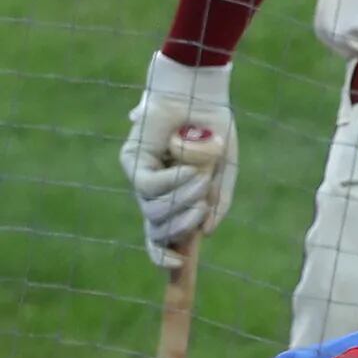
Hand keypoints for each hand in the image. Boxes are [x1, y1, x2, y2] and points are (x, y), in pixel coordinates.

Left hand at [118, 52, 239, 268]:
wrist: (199, 93)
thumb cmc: (214, 128)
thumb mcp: (225, 170)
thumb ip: (218, 201)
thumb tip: (205, 233)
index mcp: (175, 196)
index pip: (160, 234)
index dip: (163, 254)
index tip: (178, 264)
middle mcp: (154, 190)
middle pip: (155, 228)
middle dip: (180, 227)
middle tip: (202, 212)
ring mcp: (140, 175)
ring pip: (152, 210)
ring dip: (181, 201)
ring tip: (202, 180)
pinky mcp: (132, 160)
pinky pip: (150, 185)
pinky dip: (174, 181)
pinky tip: (192, 169)